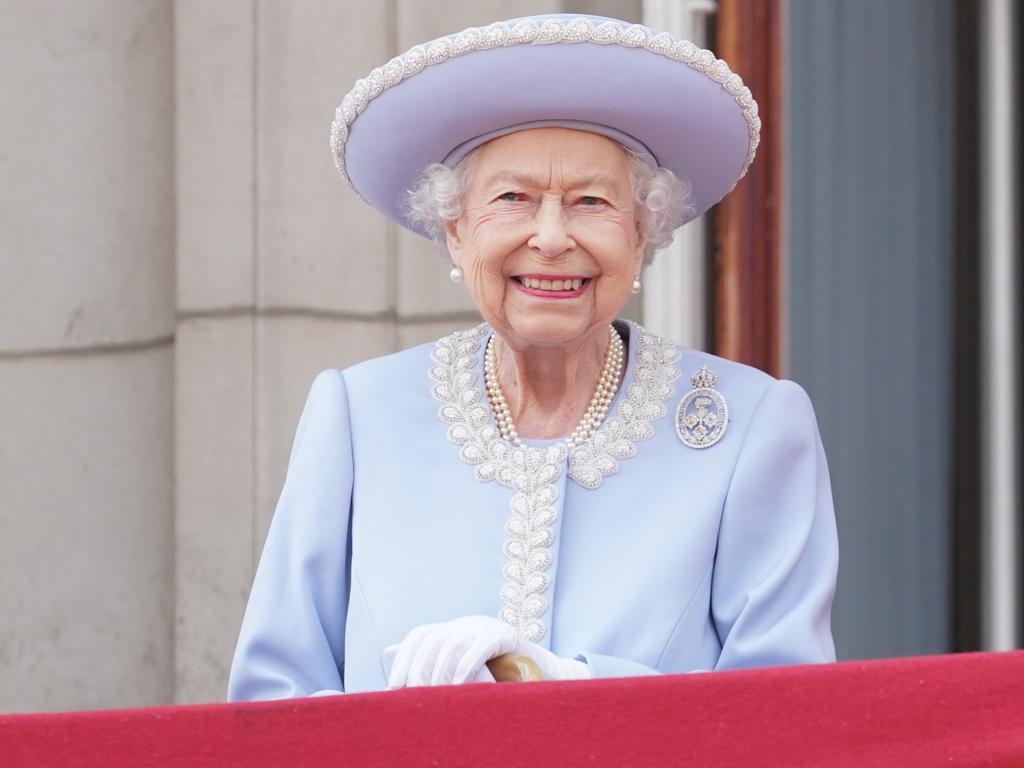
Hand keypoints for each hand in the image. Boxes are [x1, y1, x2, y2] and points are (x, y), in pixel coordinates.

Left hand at [384, 615, 588, 687]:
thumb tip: (389, 651)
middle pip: (433, 639)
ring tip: (436, 694)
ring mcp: (486, 626)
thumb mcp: (458, 667)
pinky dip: (468, 666)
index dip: (404, 657)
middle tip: (414, 694)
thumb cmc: (497, 674)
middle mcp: (467, 623)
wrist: (538, 672)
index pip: (420, 635)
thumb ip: (427, 658)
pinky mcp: (506, 633)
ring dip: (440, 671)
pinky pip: (481, 646)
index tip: (394, 685)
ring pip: (453, 643)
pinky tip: (461, 685)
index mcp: (453, 629)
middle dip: (418, 668)